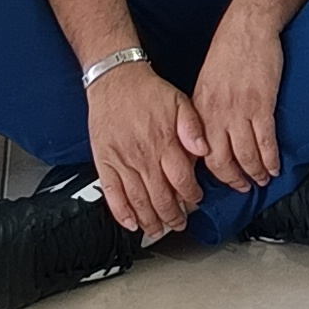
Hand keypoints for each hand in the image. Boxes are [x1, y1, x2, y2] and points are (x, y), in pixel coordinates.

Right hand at [82, 60, 207, 239]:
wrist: (114, 79)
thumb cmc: (146, 91)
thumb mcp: (179, 101)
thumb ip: (193, 128)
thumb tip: (203, 150)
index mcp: (164, 142)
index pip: (182, 180)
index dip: (191, 196)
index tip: (196, 200)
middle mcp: (143, 156)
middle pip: (161, 197)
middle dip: (173, 216)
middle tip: (179, 223)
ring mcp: (122, 162)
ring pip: (138, 201)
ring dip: (151, 219)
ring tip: (159, 229)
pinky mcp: (104, 162)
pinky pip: (112, 194)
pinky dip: (121, 212)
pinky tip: (130, 223)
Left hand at [184, 12, 286, 189]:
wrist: (247, 26)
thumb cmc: (228, 51)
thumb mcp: (206, 82)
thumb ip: (205, 111)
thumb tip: (208, 138)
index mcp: (199, 109)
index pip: (199, 153)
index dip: (211, 173)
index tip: (221, 181)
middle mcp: (215, 113)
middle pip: (220, 161)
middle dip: (233, 180)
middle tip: (243, 188)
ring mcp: (238, 110)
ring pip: (245, 156)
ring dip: (255, 173)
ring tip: (263, 179)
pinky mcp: (260, 104)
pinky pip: (265, 142)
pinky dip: (271, 159)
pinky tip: (275, 165)